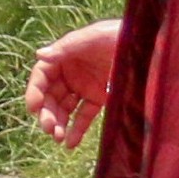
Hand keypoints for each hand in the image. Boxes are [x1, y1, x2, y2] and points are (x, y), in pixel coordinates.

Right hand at [24, 19, 122, 147]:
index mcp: (64, 56)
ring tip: (58, 138)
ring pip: (65, 108)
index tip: (34, 108)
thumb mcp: (91, 38)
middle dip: (48, 113)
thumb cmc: (117, 33)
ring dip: (59, 123)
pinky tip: (71, 143)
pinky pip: (84, 115)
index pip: (42, 76)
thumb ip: (66, 48)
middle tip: (49, 129)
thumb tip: (39, 54)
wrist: (145, 41)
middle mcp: (70, 73)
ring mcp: (84, 87)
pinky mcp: (99, 98)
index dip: (35, 91)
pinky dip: (77, 129)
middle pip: (51, 96)